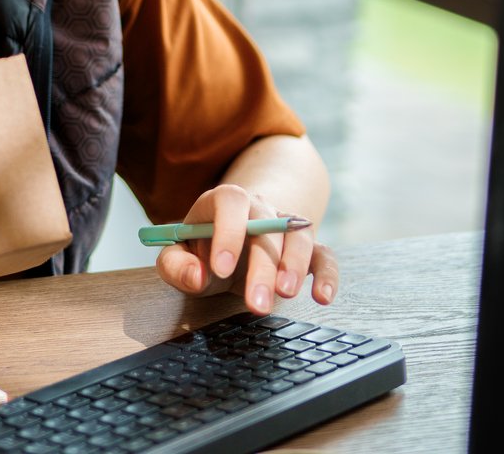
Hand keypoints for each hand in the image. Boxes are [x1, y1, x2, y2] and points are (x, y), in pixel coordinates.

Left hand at [154, 183, 339, 313]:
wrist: (232, 244)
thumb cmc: (202, 252)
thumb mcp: (178, 257)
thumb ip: (176, 266)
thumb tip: (197, 277)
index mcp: (223, 202)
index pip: (229, 201)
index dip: (227, 231)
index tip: (220, 269)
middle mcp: (258, 208)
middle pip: (266, 226)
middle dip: (261, 267)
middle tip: (255, 303)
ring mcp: (285, 226)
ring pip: (299, 236)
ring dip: (294, 266)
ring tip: (284, 294)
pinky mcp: (307, 249)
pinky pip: (323, 255)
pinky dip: (327, 275)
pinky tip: (322, 297)